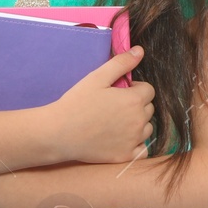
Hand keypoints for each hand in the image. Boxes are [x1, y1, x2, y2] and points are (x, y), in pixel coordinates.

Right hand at [45, 45, 155, 163]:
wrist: (58, 133)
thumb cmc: (76, 103)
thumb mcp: (97, 77)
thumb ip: (121, 63)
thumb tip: (140, 51)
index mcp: (134, 100)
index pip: (148, 90)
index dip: (134, 88)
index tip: (118, 91)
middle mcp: (139, 121)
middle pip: (149, 108)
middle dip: (136, 104)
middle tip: (114, 106)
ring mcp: (134, 140)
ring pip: (147, 128)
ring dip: (138, 123)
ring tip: (116, 122)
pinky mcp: (126, 156)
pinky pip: (143, 150)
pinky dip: (137, 144)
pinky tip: (121, 139)